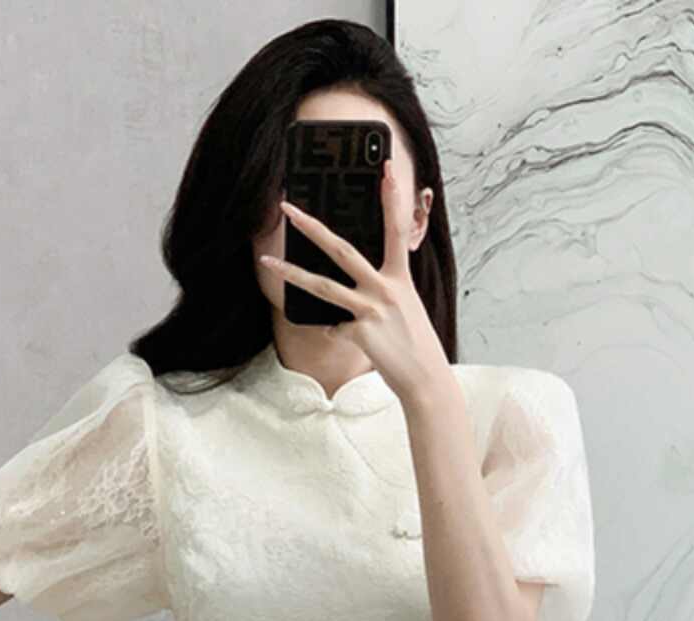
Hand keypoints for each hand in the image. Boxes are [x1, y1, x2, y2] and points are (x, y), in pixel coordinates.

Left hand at [259, 159, 450, 405]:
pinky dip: (338, 334)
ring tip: (267, 261)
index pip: (396, 229)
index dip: (392, 197)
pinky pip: (335, 330)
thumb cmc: (416, 345)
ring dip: (291, 272)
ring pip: (322, 286)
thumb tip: (353, 290)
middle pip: (342, 249)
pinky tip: (353, 341)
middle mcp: (385, 288)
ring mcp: (370, 310)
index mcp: (400, 278)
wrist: (426, 380)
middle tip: (289, 207)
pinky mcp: (359, 333)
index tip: (387, 168)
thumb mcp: (405, 309)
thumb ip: (382, 292)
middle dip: (312, 226)